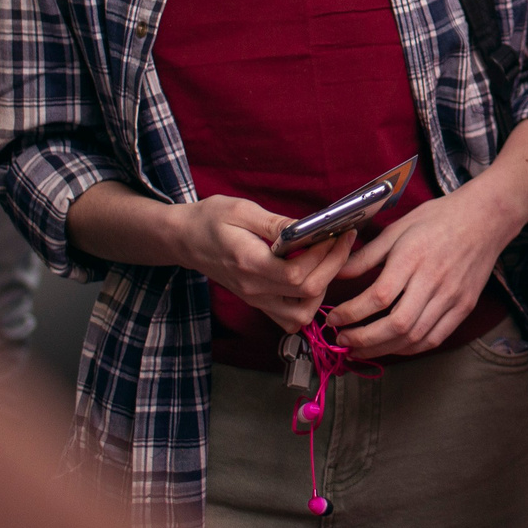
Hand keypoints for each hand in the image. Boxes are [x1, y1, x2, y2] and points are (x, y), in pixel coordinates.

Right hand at [175, 195, 353, 332]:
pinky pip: (290, 318)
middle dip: (334, 265)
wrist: (184, 240)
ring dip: (324, 288)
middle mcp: (254, 289)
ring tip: (328, 258)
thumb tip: (309, 228)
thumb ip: (276, 223)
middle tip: (343, 239)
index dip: (325, 255)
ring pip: (301, 315)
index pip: (298, 274)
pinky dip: (308, 303)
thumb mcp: (241, 210)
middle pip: (307, 293)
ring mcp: (256, 299)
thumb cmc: (210, 220)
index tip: (337, 232)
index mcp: (250, 264)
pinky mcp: (258, 302)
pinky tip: (313, 275)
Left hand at [329, 187, 514, 358]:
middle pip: (396, 324)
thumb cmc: (439, 218)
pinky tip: (393, 346)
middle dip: (364, 339)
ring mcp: (452, 296)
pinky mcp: (464, 306)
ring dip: (384, 349)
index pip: (378, 297)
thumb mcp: (398, 228)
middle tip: (343, 341)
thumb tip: (336, 274)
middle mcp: (434, 280)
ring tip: (361, 349)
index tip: (333, 318)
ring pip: (415, 336)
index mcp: (413, 257)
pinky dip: (410, 348)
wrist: (485, 218)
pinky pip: (436, 337)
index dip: (352, 313)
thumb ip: (367, 255)